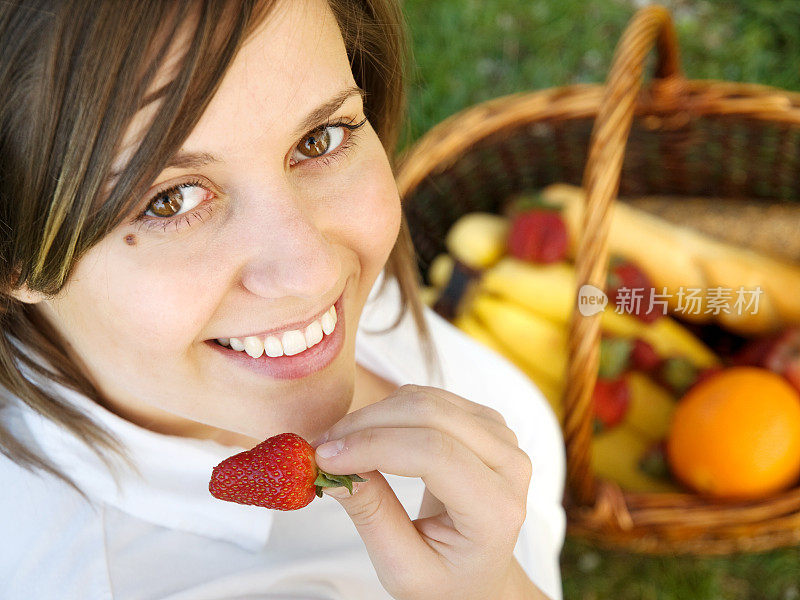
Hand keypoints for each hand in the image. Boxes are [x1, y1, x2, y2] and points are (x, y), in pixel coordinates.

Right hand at [313, 384, 545, 599]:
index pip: (435, 454)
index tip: (323, 457)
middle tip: (321, 447)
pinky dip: (388, 410)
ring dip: (372, 414)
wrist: (479, 572)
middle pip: (431, 415)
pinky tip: (366, 436)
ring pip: (426, 399)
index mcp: (498, 510)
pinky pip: (428, 397)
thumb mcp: (403, 569)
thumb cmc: (444, 577)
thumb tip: (331, 470)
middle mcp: (511, 465)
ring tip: (340, 446)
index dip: (374, 446)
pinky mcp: (485, 421)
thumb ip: (372, 517)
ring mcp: (502, 436)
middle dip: (366, 424)